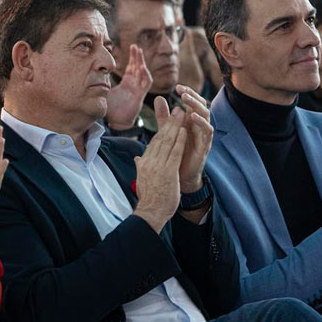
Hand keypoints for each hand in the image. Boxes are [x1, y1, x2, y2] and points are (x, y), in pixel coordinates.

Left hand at [106, 44, 151, 129]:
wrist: (116, 121)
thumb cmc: (111, 109)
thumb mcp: (104, 92)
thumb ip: (100, 83)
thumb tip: (88, 74)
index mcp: (127, 83)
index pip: (132, 67)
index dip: (133, 57)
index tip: (132, 47)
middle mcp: (134, 85)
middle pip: (138, 67)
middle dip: (137, 56)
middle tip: (135, 46)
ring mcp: (138, 89)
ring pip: (143, 73)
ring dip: (142, 62)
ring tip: (139, 52)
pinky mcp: (140, 95)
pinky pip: (146, 83)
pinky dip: (145, 75)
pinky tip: (142, 67)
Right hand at [132, 97, 187, 232]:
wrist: (150, 212)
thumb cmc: (149, 199)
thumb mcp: (142, 180)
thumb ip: (140, 167)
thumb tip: (137, 158)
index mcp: (144, 163)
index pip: (154, 143)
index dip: (162, 130)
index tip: (169, 120)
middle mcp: (149, 162)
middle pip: (160, 138)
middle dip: (169, 122)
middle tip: (176, 109)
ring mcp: (158, 166)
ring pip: (167, 142)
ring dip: (175, 126)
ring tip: (181, 114)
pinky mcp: (168, 172)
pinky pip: (175, 153)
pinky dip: (180, 140)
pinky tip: (185, 130)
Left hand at [168, 85, 212, 193]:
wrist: (179, 177)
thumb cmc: (176, 154)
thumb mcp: (168, 132)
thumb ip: (164, 116)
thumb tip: (159, 98)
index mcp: (190, 121)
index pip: (192, 102)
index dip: (187, 93)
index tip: (177, 87)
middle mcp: (199, 126)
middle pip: (201, 105)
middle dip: (193, 96)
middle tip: (183, 91)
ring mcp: (203, 135)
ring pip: (206, 115)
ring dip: (196, 106)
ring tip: (186, 99)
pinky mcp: (206, 145)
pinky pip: (208, 131)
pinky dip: (201, 122)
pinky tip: (192, 116)